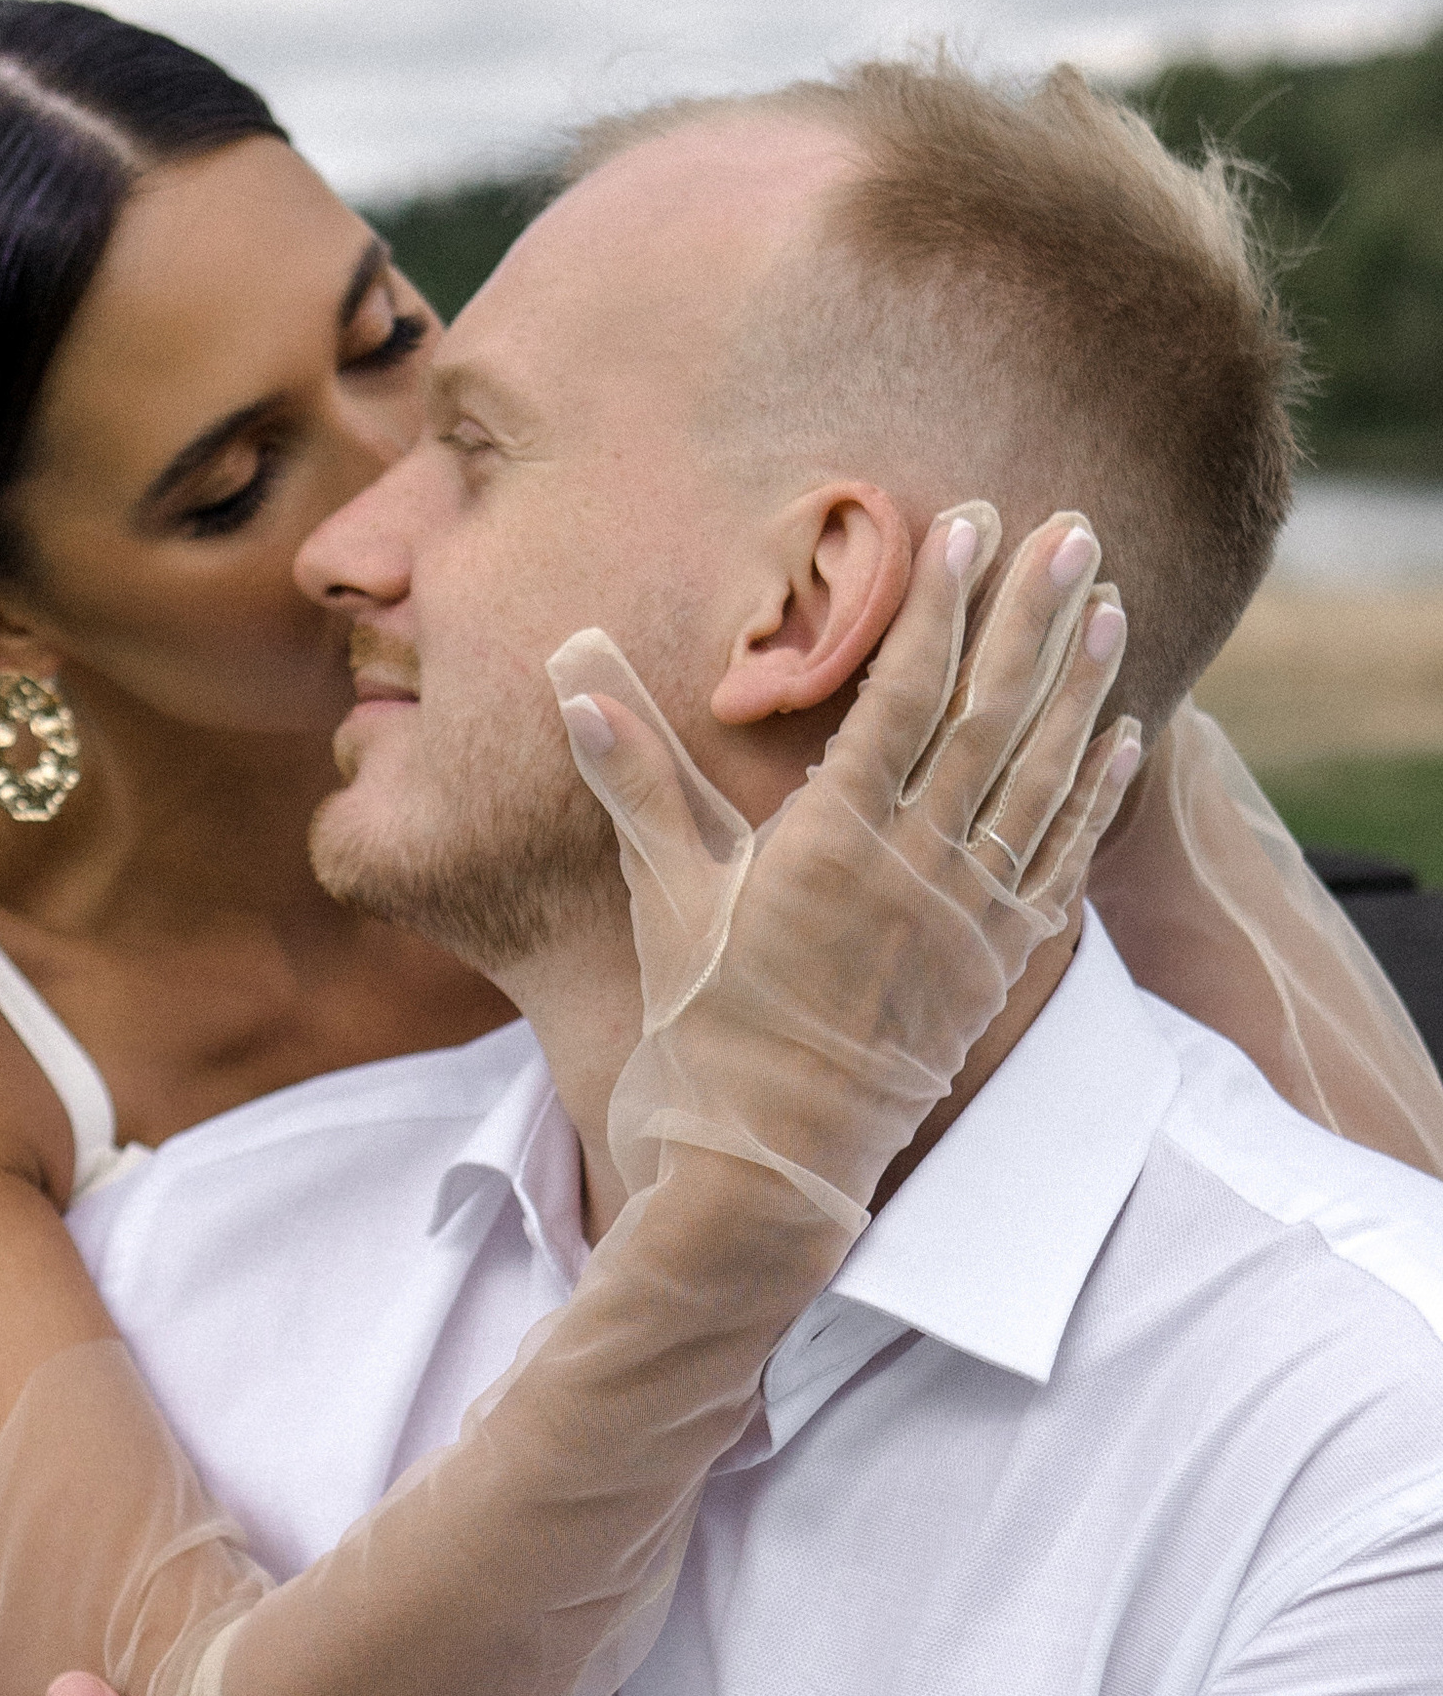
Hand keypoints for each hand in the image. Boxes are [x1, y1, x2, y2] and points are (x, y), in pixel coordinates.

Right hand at [553, 504, 1139, 1229]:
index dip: (938, 603)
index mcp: (833, 844)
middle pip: (992, 717)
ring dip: (1081, 684)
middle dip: (1035, 615)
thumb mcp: (664, 900)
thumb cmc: (703, 1037)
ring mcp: (968, 921)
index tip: (969, 522)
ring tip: (1112, 601)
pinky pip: (1060, 862)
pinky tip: (1122, 734)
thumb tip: (573, 675)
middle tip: (1074, 529)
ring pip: (1040, 779)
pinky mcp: (994, 968)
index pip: (901, 696)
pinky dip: (1093, 794)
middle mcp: (917, 872)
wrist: (764, 1173)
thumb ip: (635, 779)